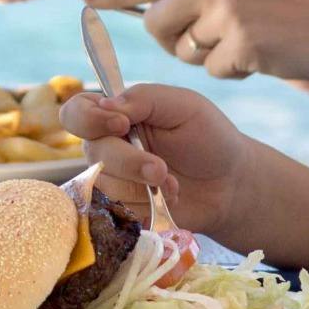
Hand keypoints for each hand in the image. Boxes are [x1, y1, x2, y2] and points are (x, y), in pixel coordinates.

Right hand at [64, 84, 269, 247]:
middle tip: (161, 168)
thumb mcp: (184, 105)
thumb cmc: (209, 137)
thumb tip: (106, 105)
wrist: (232, 184)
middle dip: (128, 161)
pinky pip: (118, 209)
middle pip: (93, 152)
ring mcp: (115, 179)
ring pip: (104, 184)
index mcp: (117, 114)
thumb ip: (145, 98)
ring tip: (173, 183)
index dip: (89, 119)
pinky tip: (169, 198)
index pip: (77, 112)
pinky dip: (147, 205)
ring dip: (141, 186)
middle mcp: (108, 146)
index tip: (121, 123)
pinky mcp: (126, 208)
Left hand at [94, 0, 308, 89]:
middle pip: (156, 23)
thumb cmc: (299, 13)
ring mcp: (227, 11)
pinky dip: (234, 73)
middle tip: (202, 47)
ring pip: (185, 51)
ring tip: (249, 44)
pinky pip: (213, 71)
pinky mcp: (241, 43)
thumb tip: (154, 13)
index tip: (85, 0)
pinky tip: (264, 58)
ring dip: (210, 58)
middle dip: (170, 43)